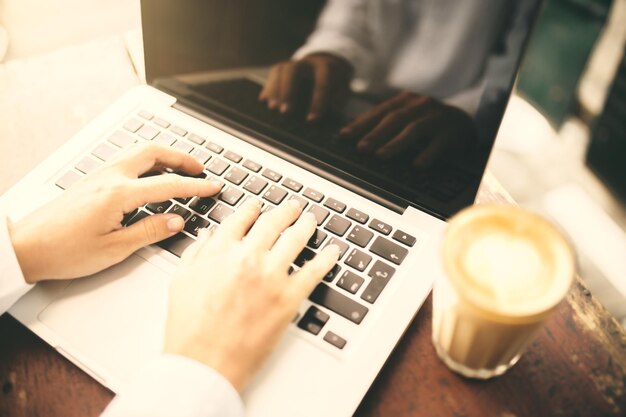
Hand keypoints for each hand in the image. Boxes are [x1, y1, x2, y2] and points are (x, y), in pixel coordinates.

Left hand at [8, 144, 220, 282]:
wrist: (25, 247)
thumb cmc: (63, 250)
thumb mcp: (114, 249)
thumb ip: (150, 231)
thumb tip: (177, 220)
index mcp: (119, 194)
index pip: (168, 185)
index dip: (195, 186)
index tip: (213, 186)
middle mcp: (110, 178)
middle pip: (154, 152)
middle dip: (181, 157)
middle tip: (200, 168)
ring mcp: (99, 176)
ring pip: (139, 152)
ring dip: (164, 156)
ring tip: (180, 168)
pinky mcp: (92, 181)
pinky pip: (127, 160)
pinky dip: (147, 161)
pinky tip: (151, 175)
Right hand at [164, 199, 339, 391]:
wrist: (203, 362)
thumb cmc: (189, 328)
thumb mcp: (181, 281)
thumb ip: (196, 252)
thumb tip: (209, 235)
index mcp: (220, 251)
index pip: (241, 218)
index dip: (253, 208)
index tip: (258, 205)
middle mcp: (247, 258)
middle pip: (273, 223)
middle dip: (285, 211)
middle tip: (292, 207)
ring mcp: (270, 277)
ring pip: (296, 239)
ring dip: (306, 225)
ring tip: (310, 220)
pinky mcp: (288, 299)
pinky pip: (314, 272)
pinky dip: (326, 259)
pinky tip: (333, 252)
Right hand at [259, 53, 352, 121]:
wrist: (326, 64)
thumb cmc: (335, 82)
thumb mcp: (343, 88)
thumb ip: (339, 99)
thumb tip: (332, 111)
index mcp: (326, 67)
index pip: (321, 84)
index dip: (317, 102)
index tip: (311, 120)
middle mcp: (307, 62)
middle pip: (294, 71)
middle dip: (288, 91)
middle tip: (285, 112)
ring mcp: (293, 63)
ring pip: (281, 71)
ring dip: (275, 90)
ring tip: (272, 108)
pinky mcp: (282, 67)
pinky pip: (273, 75)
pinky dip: (269, 87)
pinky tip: (264, 100)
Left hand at [340, 92, 476, 168]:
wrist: (463, 124)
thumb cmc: (427, 123)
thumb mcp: (405, 117)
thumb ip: (382, 121)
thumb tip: (349, 130)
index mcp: (406, 101)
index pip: (380, 111)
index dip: (361, 123)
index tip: (344, 136)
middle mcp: (421, 105)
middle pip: (395, 119)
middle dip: (376, 134)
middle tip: (361, 148)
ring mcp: (437, 117)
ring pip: (414, 129)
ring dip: (396, 143)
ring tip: (381, 155)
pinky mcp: (453, 132)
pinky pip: (439, 144)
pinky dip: (428, 154)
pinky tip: (417, 165)